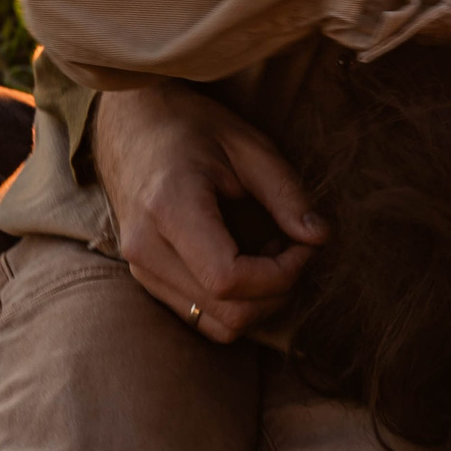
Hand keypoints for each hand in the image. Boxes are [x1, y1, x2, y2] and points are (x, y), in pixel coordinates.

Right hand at [94, 83, 327, 341]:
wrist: (130, 125)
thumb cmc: (192, 127)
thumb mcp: (249, 146)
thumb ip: (286, 194)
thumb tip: (320, 237)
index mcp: (169, 208)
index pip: (229, 279)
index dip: (281, 274)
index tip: (305, 244)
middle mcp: (146, 247)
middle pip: (227, 312)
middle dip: (277, 291)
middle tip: (296, 248)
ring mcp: (139, 268)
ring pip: (214, 325)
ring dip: (258, 301)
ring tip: (269, 253)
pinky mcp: (144, 278)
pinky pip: (199, 315)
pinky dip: (234, 302)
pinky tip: (245, 261)